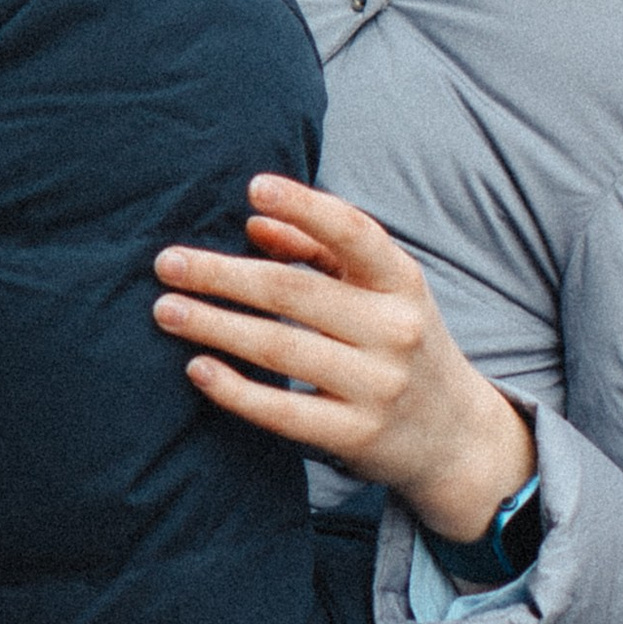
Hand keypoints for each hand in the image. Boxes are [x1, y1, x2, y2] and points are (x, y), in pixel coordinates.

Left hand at [155, 176, 535, 545]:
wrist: (455, 437)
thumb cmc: (402, 344)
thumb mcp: (382, 292)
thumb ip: (322, 251)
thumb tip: (254, 221)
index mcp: (402, 282)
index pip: (355, 234)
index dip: (306, 207)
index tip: (253, 186)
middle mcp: (395, 330)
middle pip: (295, 292)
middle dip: (223, 275)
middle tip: (167, 264)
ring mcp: (377, 386)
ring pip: (281, 347)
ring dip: (215, 325)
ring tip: (167, 311)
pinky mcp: (356, 435)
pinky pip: (283, 410)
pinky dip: (235, 389)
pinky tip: (198, 368)